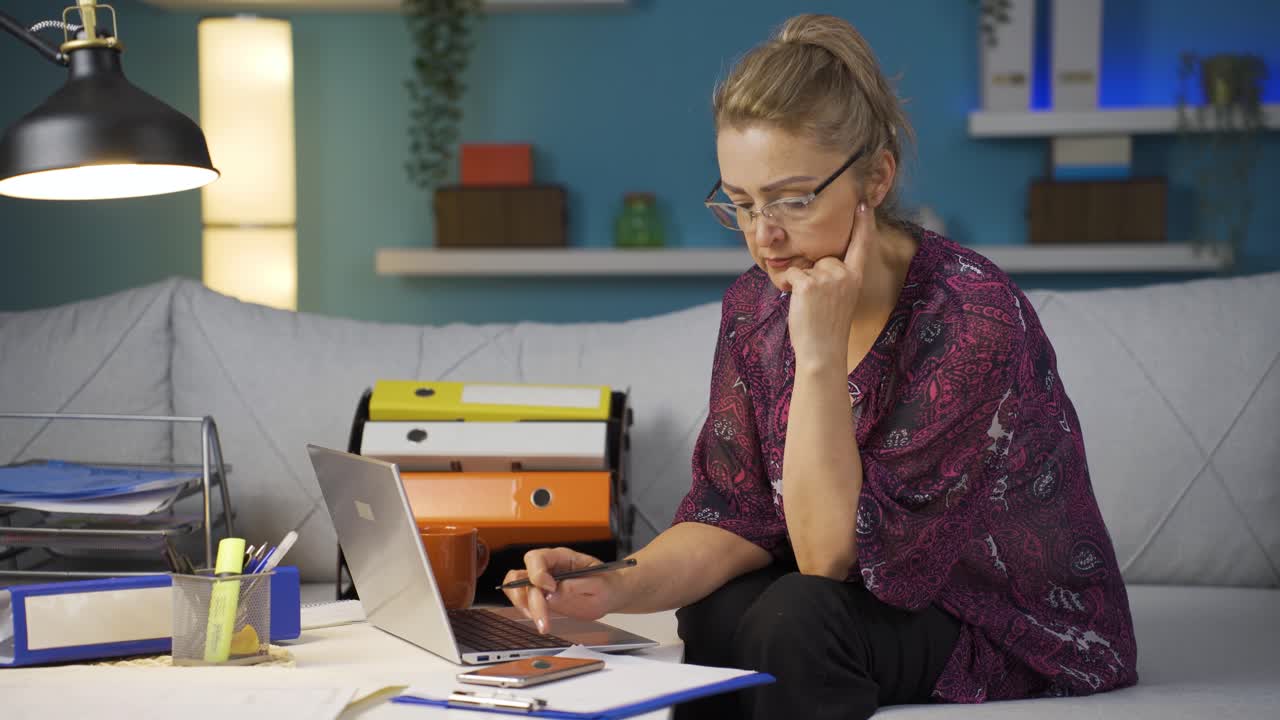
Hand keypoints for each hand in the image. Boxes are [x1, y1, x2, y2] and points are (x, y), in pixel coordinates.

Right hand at [501, 547, 622, 633]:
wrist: (611, 594)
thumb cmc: (608, 584)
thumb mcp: (600, 585)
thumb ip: (578, 586)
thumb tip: (554, 593)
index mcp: (562, 557)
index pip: (537, 558)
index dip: (538, 573)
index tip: (550, 589)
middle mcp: (548, 567)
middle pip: (522, 576)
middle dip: (530, 600)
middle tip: (543, 619)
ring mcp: (542, 582)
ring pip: (516, 589)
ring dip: (524, 607)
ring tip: (542, 624)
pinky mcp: (542, 597)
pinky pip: (524, 602)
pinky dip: (528, 612)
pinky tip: (541, 622)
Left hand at [778, 201, 873, 368]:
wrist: (822, 352)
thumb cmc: (828, 328)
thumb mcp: (840, 298)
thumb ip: (835, 277)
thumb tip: (814, 261)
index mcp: (856, 278)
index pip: (861, 245)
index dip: (863, 224)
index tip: (864, 204)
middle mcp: (845, 274)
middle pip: (821, 258)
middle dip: (814, 274)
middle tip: (819, 302)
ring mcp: (827, 278)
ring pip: (805, 265)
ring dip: (801, 281)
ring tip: (810, 305)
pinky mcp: (808, 283)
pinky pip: (792, 273)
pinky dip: (789, 286)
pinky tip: (798, 302)